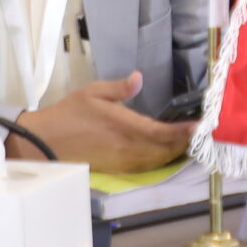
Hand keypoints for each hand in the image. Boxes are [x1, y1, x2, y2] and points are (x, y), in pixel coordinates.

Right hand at [9, 73, 189, 173]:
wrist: (45, 141)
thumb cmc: (69, 114)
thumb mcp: (93, 92)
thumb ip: (120, 88)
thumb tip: (139, 77)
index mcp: (124, 127)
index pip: (162, 132)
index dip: (184, 131)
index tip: (201, 124)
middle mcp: (128, 148)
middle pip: (166, 150)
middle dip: (185, 142)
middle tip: (200, 131)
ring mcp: (123, 161)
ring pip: (158, 161)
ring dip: (175, 152)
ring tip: (188, 140)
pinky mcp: (118, 169)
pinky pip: (146, 167)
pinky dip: (161, 160)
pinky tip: (166, 151)